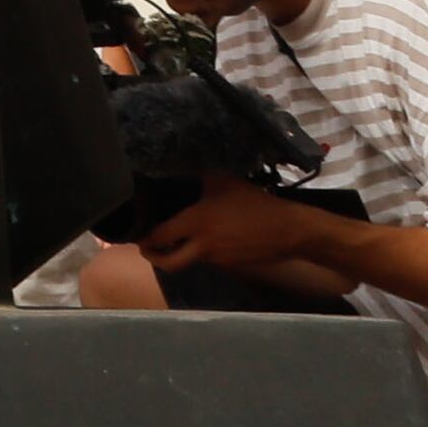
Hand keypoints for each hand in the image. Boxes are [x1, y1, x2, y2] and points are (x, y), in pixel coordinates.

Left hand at [136, 182, 337, 276]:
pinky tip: (207, 236)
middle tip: (147, 247)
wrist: (290, 230)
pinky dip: (203, 251)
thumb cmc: (255, 203)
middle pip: (169, 263)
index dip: (146, 238)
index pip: (160, 236)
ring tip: (178, 235)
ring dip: (181, 251)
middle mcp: (203, 246)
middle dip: (154, 257)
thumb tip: (180, 161)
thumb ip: (200, 174)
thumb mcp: (225, 181)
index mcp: (196, 223)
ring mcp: (217, 259)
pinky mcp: (231, 265)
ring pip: (190, 260)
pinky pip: (210, 259)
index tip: (138, 233)